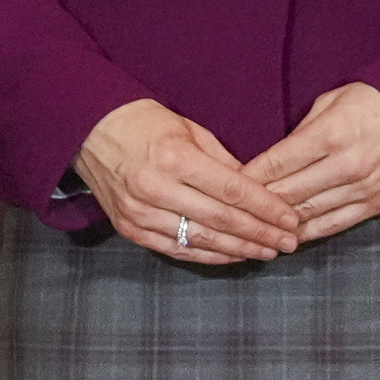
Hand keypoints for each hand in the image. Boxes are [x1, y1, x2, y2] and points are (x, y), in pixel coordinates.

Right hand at [73, 96, 291, 268]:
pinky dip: (208, 255)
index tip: (291, 218)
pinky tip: (233, 255)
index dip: (267, 208)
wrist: (88, 131)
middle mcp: (155, 188)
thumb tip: (258, 193)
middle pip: (221, 220)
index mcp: (174, 158)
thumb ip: (224, 163)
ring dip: (239, 249)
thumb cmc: (145, 124)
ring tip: (268, 251)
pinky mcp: (129, 228)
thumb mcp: (190, 131)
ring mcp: (139, 212)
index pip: (233, 191)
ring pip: (200, 240)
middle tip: (289, 241)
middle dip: (261, 233)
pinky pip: (176, 249)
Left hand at [246, 79, 379, 243]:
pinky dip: (310, 233)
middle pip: (288, 193)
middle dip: (256, 204)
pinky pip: (336, 224)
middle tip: (233, 212)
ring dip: (279, 224)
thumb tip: (274, 158)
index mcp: (330, 135)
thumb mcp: (332, 101)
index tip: (227, 186)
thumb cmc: (375, 101)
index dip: (248, 177)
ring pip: (309, 213)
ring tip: (255, 229)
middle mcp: (346, 166)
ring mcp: (364, 188)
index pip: (277, 162)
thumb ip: (301, 131)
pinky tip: (289, 237)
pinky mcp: (379, 202)